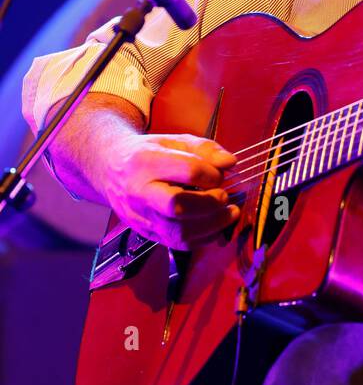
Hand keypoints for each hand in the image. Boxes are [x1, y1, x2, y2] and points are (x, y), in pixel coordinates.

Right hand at [101, 132, 239, 248]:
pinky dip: (203, 238)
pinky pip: (177, 244)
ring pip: (178, 232)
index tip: (219, 174)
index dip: (212, 174)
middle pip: (178, 206)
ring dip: (212, 225)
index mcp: (145, 162)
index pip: (188, 171)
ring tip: (229, 213)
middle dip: (210, 204)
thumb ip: (204, 148)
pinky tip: (215, 226)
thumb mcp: (173, 141)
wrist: (110, 169)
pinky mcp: (146, 233)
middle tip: (225, 197)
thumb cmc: (146, 154)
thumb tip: (229, 162)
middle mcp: (139, 192)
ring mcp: (140, 216)